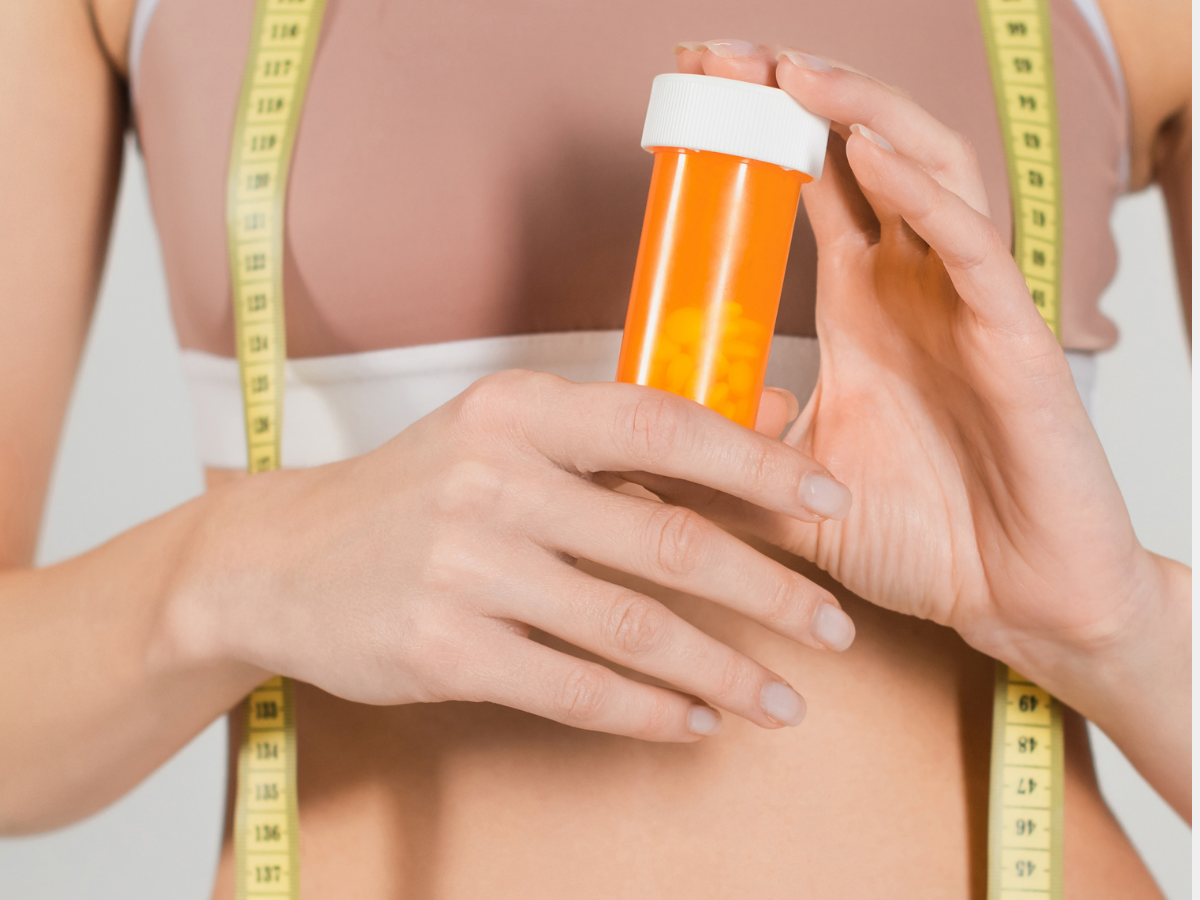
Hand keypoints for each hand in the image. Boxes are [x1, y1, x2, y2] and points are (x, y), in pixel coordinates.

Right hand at [169, 373, 855, 742]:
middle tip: (834, 629)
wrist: (279, 560)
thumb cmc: (417, 491)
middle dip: (770, 592)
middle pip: (667, 540)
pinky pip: (575, 689)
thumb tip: (768, 414)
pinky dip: (648, 712)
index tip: (829, 506)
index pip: (664, 426)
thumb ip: (634, 430)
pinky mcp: (443, 649)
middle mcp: (493, 480)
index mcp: (519, 410)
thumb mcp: (509, 435)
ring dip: (724, 670)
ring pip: (632, 628)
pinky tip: (694, 721)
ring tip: (784, 699)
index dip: (759, 467)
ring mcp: (464, 567)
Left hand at [667, 45, 1186, 736]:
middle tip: (726, 54)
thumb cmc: (922, 537)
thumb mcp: (791, 487)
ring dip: (861, 113)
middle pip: (866, 153)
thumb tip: (630, 443)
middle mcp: (914, 287)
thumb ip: (722, 457)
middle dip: (803, 94)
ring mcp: (966, 303)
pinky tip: (871, 154)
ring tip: (794, 74)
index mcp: (864, 305)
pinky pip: (973, 248)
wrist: (1013, 600)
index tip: (695, 88)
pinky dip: (924, 196)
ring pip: (927, 172)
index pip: (813, 188)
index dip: (764, 132)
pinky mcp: (1016, 340)